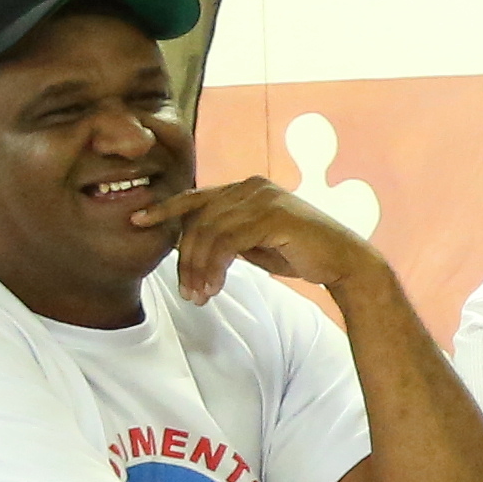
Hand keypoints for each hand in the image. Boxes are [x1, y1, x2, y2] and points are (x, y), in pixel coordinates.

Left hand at [134, 177, 385, 306]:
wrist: (345, 262)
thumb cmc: (301, 254)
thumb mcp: (255, 242)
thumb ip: (227, 236)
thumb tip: (189, 244)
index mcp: (247, 188)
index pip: (196, 196)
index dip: (165, 209)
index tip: (137, 221)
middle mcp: (253, 186)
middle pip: (198, 219)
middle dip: (185, 259)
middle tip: (186, 291)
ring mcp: (263, 199)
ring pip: (209, 232)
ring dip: (199, 268)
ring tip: (200, 295)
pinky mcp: (273, 216)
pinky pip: (227, 242)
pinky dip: (215, 267)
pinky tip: (216, 286)